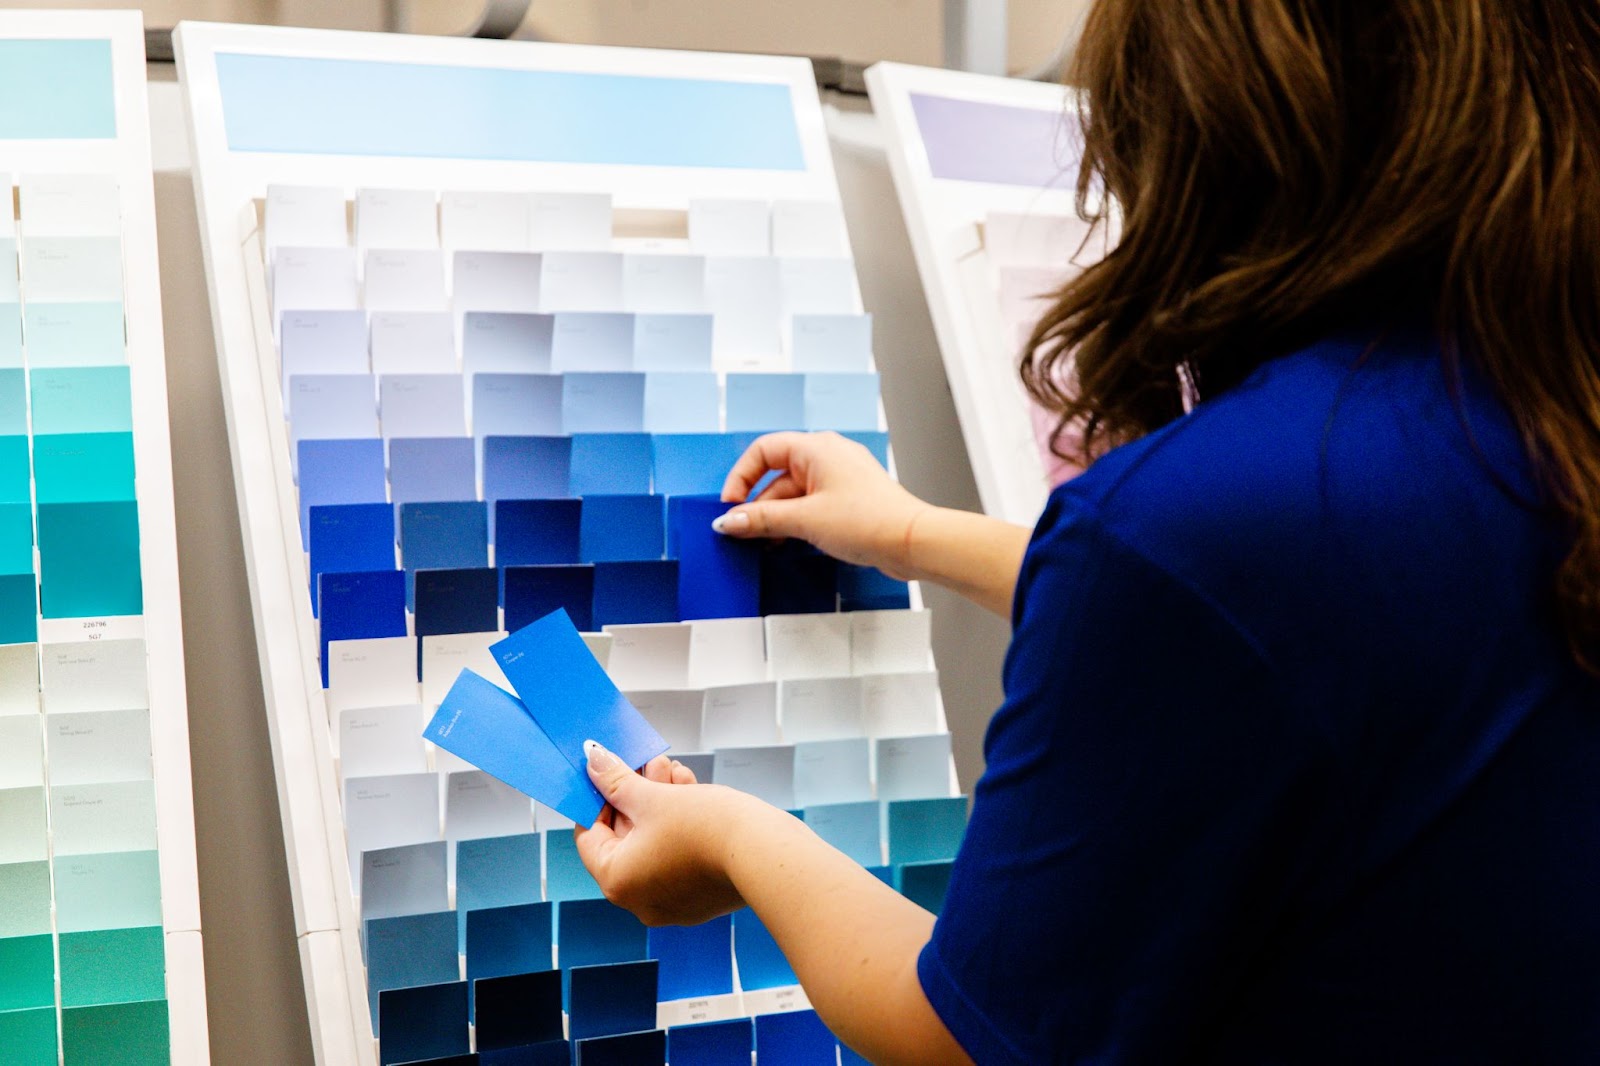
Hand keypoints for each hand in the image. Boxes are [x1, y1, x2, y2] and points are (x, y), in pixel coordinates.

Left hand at [575, 741, 750, 925]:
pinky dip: (680, 826)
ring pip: (654, 844)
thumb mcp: (653, 796)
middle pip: (626, 839)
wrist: (766, 853)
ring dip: (660, 803)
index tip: (609, 774)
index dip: (598, 799)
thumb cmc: (707, 829)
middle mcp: (640, 901)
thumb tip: (594, 761)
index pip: (591, 836)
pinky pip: (677, 857)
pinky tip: (690, 791)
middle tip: (648, 764)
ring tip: (674, 771)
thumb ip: (617, 781)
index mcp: (618, 882)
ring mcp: (673, 903)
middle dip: (637, 795)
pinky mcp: (700, 897)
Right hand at [715, 431, 930, 579]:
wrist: (911, 542)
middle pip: (776, 476)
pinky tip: (785, 542)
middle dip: (757, 505)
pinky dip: (795, 522)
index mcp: (816, 448)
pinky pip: (810, 505)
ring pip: (793, 494)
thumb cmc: (870, 520)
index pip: (763, 451)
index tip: (731, 506)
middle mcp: (827, 457)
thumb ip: (762, 520)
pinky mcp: (847, 500)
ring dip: (775, 518)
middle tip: (741, 531)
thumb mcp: (805, 520)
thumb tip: (730, 520)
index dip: (741, 477)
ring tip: (762, 543)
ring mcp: (839, 478)